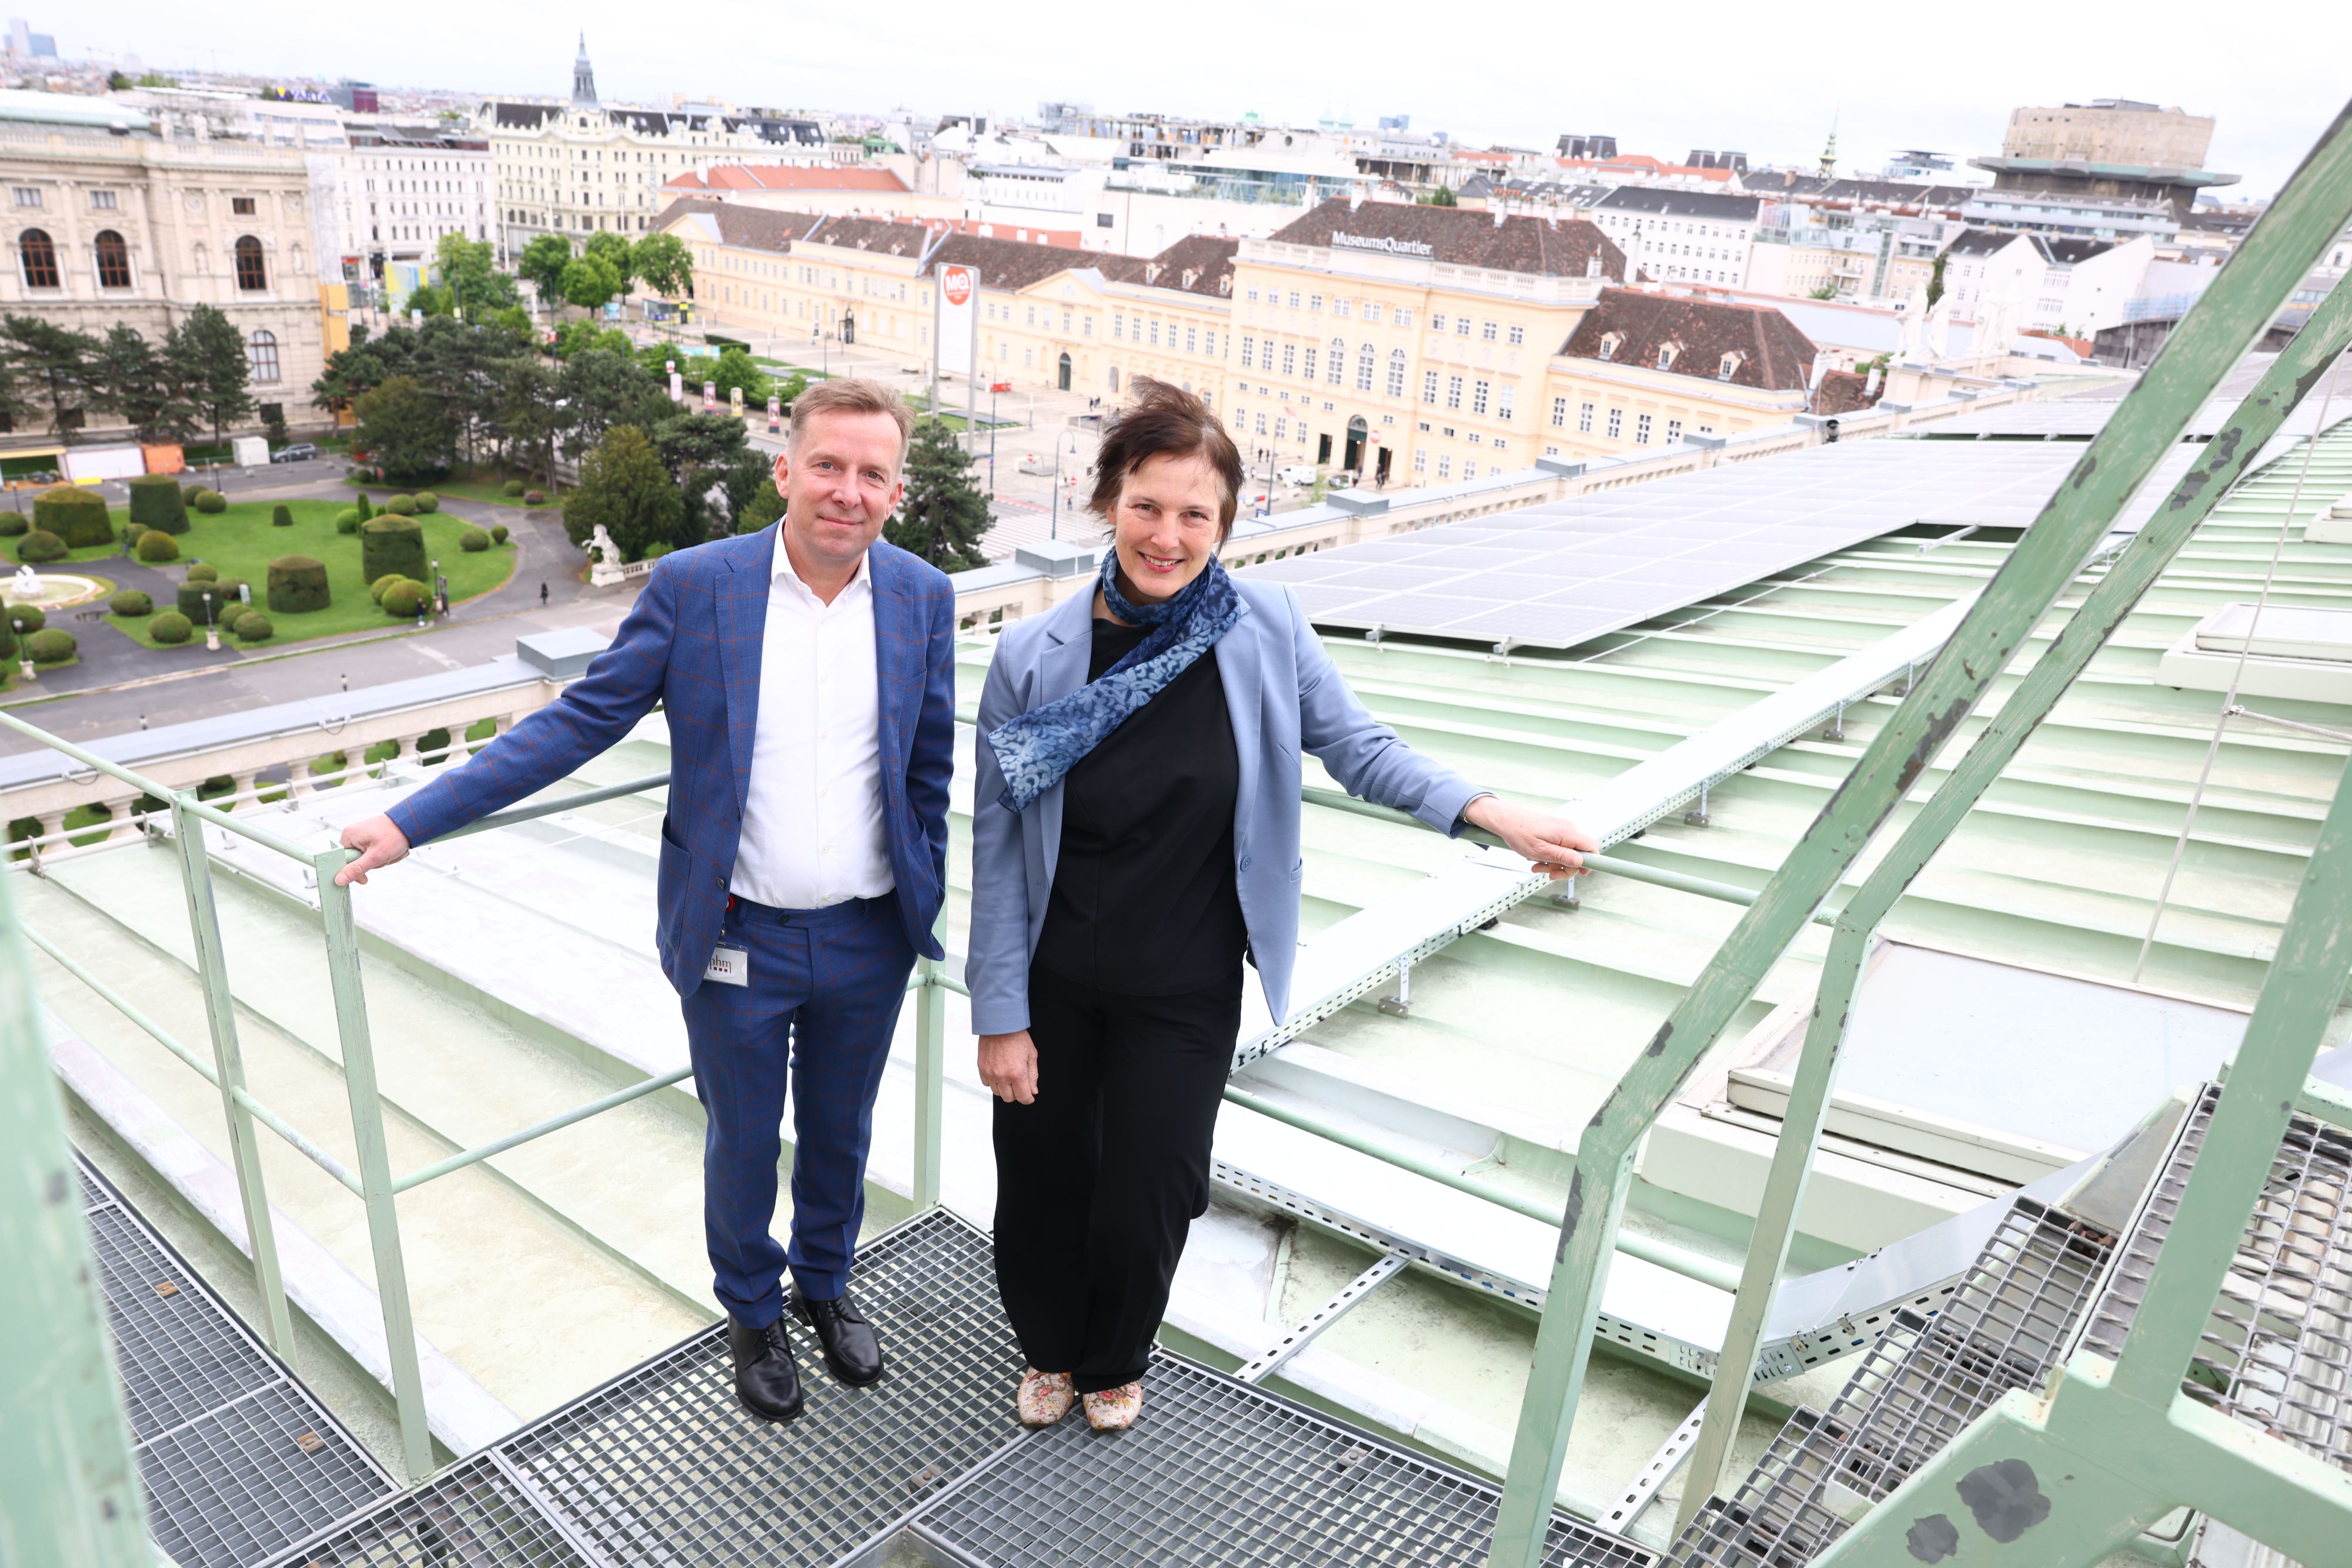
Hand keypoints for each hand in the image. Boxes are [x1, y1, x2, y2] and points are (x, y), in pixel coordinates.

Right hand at [335, 814, 410, 885]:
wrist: (409, 824)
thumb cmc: (395, 835)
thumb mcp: (375, 856)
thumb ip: (356, 869)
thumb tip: (339, 879)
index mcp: (348, 836)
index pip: (341, 860)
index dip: (352, 871)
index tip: (363, 876)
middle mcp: (352, 835)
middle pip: (354, 861)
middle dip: (371, 864)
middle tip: (383, 857)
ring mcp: (360, 836)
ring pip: (365, 859)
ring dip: (379, 860)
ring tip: (389, 852)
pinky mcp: (368, 839)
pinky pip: (371, 854)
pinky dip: (381, 856)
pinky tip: (389, 850)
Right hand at [977, 1030, 1038, 1104]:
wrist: (999, 1025)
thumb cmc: (1017, 1037)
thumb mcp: (1031, 1055)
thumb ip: (1033, 1075)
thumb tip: (1033, 1090)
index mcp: (1017, 1074)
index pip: (1023, 1097)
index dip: (1028, 1099)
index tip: (1029, 1097)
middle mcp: (1002, 1076)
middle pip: (1009, 1098)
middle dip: (1016, 1095)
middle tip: (1019, 1085)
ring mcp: (990, 1073)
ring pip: (997, 1092)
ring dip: (1004, 1089)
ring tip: (1008, 1078)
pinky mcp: (982, 1068)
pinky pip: (987, 1083)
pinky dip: (993, 1082)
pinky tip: (999, 1073)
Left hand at [1463, 795, 1594, 880]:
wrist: (1504, 819)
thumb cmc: (1518, 833)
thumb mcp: (1539, 851)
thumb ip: (1562, 857)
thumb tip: (1581, 862)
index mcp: (1566, 833)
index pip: (1592, 846)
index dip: (1591, 862)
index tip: (1582, 873)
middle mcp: (1567, 830)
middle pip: (1578, 854)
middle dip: (1565, 868)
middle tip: (1549, 874)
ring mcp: (1560, 831)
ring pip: (1566, 853)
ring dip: (1553, 864)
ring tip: (1536, 866)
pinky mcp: (1554, 832)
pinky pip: (1558, 848)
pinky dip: (1548, 857)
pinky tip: (1536, 859)